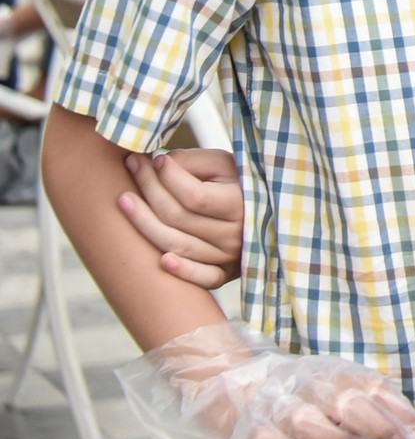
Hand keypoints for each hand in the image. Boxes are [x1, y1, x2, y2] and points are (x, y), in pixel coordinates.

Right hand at [117, 320, 414, 438]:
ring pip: (317, 428)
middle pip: (349, 406)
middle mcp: (309, 388)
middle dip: (379, 426)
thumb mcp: (333, 382)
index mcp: (333, 373)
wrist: (228, 381)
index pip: (373, 388)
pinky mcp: (255, 436)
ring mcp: (281, 412)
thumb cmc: (293, 388)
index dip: (398, 410)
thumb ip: (370, 401)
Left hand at [119, 149, 243, 287]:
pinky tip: (162, 261)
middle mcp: (236, 233)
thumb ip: (193, 162)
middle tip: (133, 166)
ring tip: (123, 200)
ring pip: (178, 245)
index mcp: (241, 203)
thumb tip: (157, 165)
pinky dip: (183, 272)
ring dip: (144, 224)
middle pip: (178, 218)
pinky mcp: (225, 274)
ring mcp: (230, 256)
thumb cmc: (241, 182)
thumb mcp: (225, 163)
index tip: (156, 159)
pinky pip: (203, 278)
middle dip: (149, 189)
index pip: (194, 196)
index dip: (168, 178)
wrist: (266, 210)